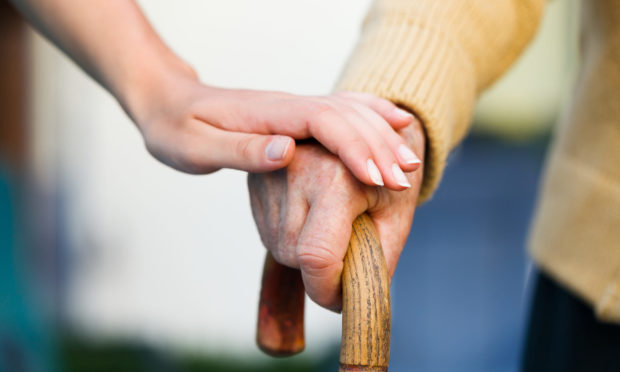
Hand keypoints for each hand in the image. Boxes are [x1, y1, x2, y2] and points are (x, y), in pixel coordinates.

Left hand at [124, 67, 419, 186]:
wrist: (167, 101)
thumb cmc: (175, 128)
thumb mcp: (195, 147)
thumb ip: (241, 151)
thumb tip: (287, 152)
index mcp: (268, 115)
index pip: (323, 123)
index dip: (353, 148)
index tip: (377, 177)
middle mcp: (288, 106)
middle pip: (345, 117)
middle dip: (378, 147)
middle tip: (406, 179)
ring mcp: (294, 107)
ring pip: (350, 113)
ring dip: (381, 135)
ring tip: (410, 161)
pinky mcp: (295, 115)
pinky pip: (342, 110)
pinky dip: (372, 115)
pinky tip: (395, 121)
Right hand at [248, 119, 424, 310]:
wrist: (367, 130)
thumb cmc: (388, 174)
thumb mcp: (396, 216)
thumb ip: (377, 261)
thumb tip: (351, 301)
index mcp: (335, 176)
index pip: (316, 255)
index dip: (327, 290)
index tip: (342, 300)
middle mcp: (293, 168)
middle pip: (295, 256)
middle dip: (321, 271)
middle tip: (349, 251)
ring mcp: (269, 172)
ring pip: (279, 247)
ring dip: (305, 254)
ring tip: (333, 225)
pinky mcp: (256, 179)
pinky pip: (269, 232)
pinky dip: (292, 237)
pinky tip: (312, 216)